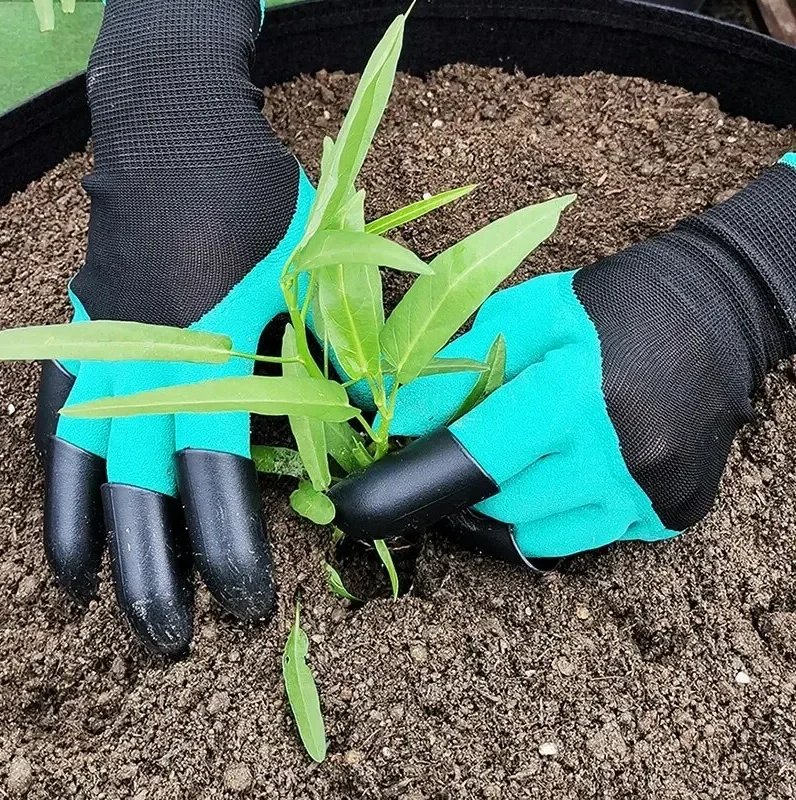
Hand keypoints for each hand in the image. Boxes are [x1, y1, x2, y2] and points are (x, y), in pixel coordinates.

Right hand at [34, 0, 313, 654]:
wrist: (178, 136)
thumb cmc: (259, 206)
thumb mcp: (315, 276)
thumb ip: (330, 356)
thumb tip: (361, 426)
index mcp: (212, 352)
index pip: (216, 474)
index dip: (229, 546)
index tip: (246, 605)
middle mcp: (144, 364)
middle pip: (139, 492)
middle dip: (154, 574)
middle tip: (173, 643)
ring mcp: (101, 355)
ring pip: (85, 472)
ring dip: (94, 547)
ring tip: (105, 612)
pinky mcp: (80, 343)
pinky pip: (56, 430)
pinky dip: (58, 490)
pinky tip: (64, 538)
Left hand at [330, 158, 795, 565]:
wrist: (718, 314)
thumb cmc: (613, 307)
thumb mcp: (527, 315)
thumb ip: (456, 368)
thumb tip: (393, 413)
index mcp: (577, 397)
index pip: (477, 457)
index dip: (420, 470)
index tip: (378, 484)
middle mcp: (619, 458)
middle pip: (502, 504)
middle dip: (473, 478)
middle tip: (475, 444)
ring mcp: (650, 494)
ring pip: (539, 535)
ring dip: (514, 502)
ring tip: (527, 453)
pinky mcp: (672, 514)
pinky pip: (587, 538)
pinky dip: (562, 511)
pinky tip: (574, 466)